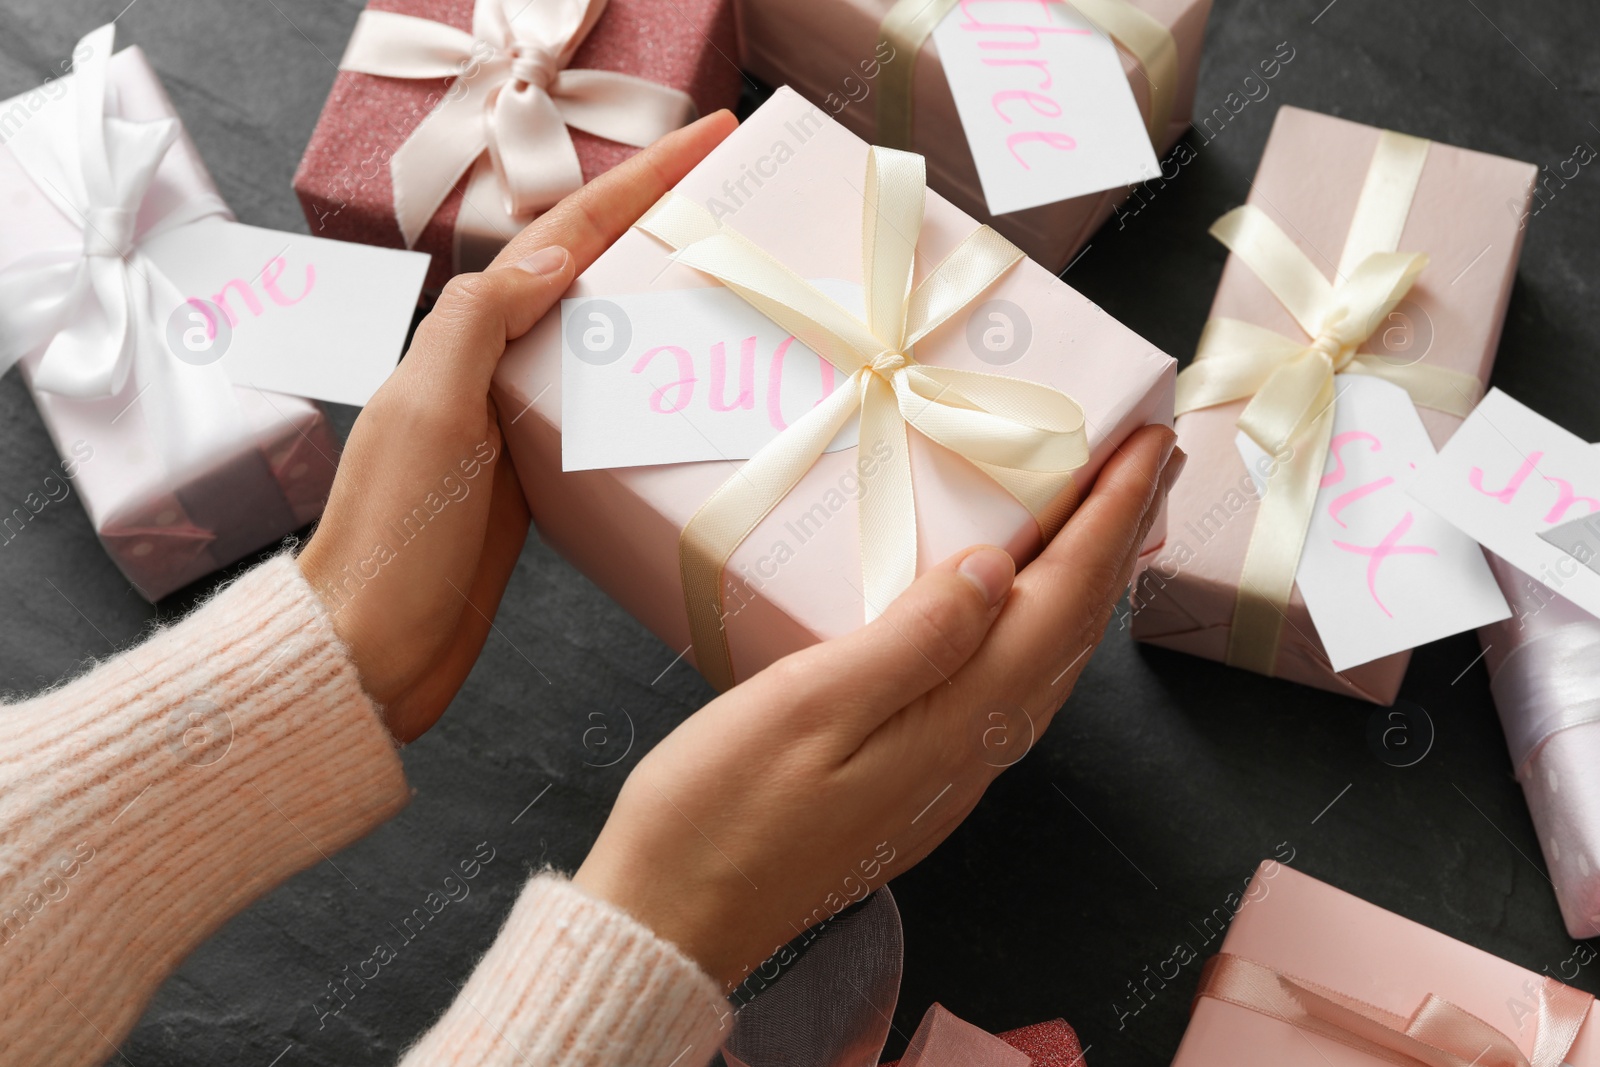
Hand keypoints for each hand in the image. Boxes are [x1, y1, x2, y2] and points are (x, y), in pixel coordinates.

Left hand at [299, 110, 740, 742]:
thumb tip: (557, 254)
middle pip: (590, 274)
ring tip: (729, 276)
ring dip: (659, 297)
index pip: (563, 239)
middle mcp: (490, 370)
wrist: (373, 651)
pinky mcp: (538, 479)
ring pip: (602, 338)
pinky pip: (603, 409)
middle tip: (734, 196)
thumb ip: (478, 325)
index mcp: (464, 341)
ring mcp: (516, 424)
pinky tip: (685, 386)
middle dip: (657, 223)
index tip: (708, 139)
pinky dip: (647, 383)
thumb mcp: (428, 415)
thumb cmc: (392, 539)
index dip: (637, 183)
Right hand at [573, 424, 1183, 986]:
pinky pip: (1009, 687)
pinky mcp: (916, 781)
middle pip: (1073, 631)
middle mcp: (974, 751)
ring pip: (1047, 662)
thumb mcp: (809, 704)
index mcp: (957, 722)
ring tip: (1104, 519)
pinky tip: (1019, 611)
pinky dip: (1039, 628)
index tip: (1149, 442)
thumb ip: (914, 638)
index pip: (1062, 600)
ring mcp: (948, 774)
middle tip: (1147, 460)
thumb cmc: (720, 812)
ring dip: (1085, 584)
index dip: (1110, 516)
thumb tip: (998, 569)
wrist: (676, 919)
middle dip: (1118, 539)